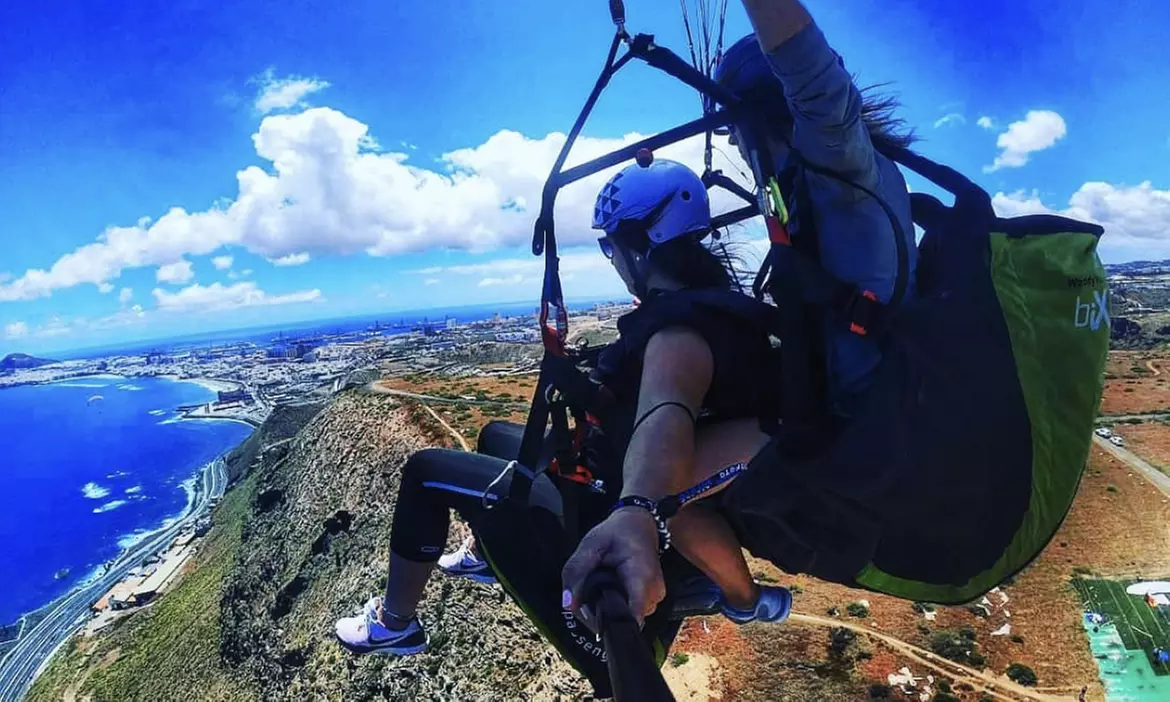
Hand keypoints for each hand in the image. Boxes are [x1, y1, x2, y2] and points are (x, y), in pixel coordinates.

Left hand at [562, 507, 665, 630]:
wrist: (640, 525)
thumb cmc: (617, 532)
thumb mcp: (591, 544)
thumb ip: (577, 571)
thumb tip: (568, 603)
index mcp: (641, 576)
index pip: (630, 616)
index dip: (604, 621)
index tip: (588, 610)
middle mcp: (653, 592)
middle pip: (621, 620)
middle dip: (597, 613)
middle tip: (584, 591)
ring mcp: (654, 599)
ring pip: (624, 619)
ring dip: (605, 609)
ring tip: (596, 586)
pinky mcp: (651, 601)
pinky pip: (629, 613)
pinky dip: (614, 605)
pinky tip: (607, 589)